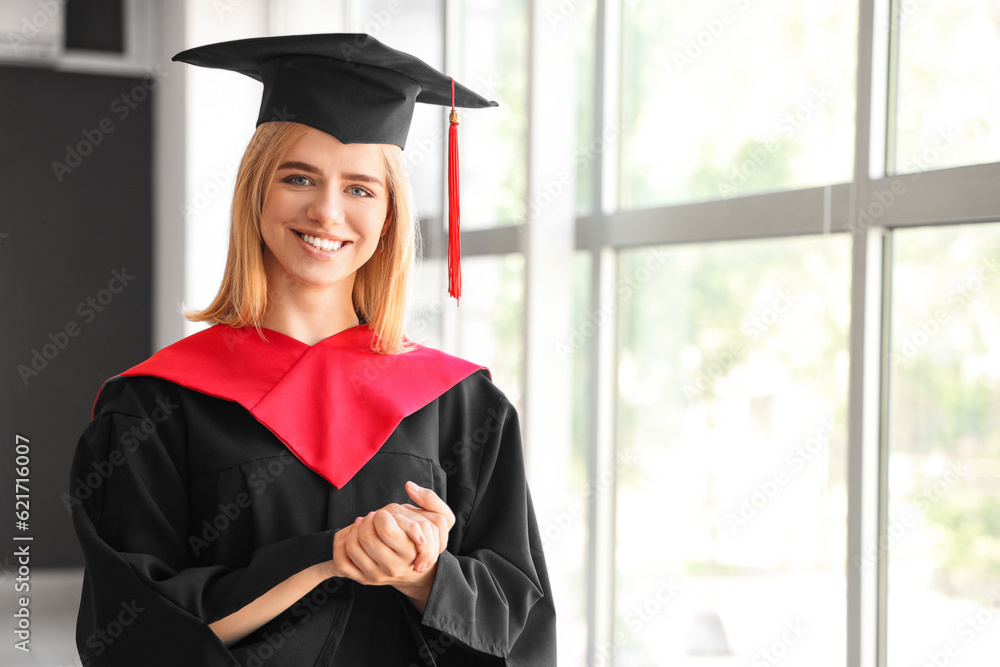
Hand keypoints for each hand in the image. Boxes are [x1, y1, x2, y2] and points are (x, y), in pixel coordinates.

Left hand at [333, 482, 454, 608]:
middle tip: (372, 518)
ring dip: (354, 529)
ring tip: (363, 525)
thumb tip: (409, 486)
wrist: (414, 570)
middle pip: (367, 538)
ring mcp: (376, 575)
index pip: (386, 530)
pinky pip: (342, 563)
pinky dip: (341, 545)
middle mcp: (393, 567)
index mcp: (410, 552)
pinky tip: (349, 536)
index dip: (382, 516)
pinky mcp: (363, 579)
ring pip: (353, 548)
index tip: (384, 514)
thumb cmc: (423, 541)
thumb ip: (430, 500)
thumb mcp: (439, 520)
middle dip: (367, 521)